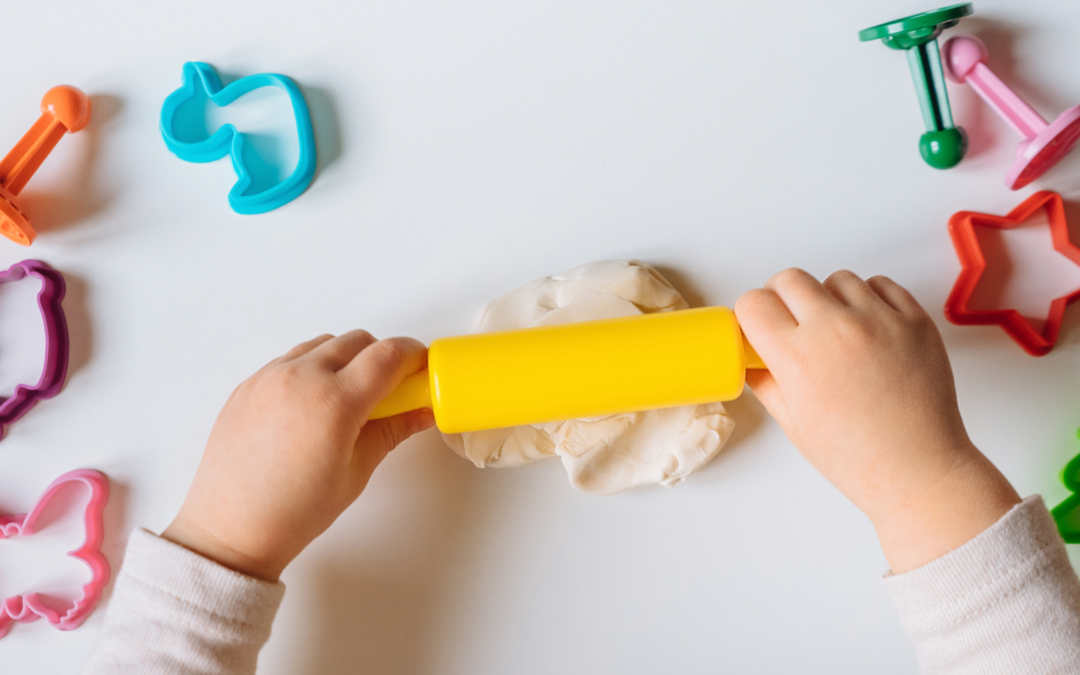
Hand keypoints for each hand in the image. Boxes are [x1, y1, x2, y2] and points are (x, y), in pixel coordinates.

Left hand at [163, 331, 435, 580]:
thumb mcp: (356, 472)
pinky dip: (311, 369)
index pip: (388, 355)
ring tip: (347, 399)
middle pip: (357, 341)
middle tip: (390, 389)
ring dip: (345, 359)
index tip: (422, 367)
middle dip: (381, 357)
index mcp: (335, 401)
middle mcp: (301, 377)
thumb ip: (392, 431)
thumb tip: (422, 411)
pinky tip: (312, 405)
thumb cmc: (295, 511)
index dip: (413, 355)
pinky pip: (290, 360)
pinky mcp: (248, 385)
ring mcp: (270, 377)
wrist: (231, 529)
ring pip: (322, 345)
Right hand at [735, 269, 1019, 572]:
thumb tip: (751, 355)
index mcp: (798, 358)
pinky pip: (880, 285)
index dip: (752, 314)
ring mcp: (879, 321)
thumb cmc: (856, 455)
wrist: (918, 468)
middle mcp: (836, 330)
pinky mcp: (914, 319)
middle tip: (792, 323)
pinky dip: (868, 299)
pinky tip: (867, 328)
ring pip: (836, 279)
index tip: (759, 326)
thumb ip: (765, 380)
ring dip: (828, 298)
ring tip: (837, 331)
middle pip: (789, 279)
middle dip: (781, 297)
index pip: (754, 303)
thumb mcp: (793, 422)